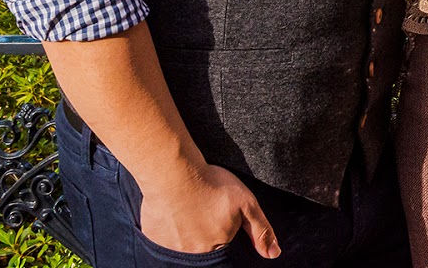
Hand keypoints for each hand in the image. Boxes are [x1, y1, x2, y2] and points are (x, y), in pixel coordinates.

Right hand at [138, 162, 279, 257]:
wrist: (174, 173)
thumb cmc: (212, 186)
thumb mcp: (246, 203)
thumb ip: (260, 230)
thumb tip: (273, 255)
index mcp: (216, 248)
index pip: (225, 252)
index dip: (224, 234)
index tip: (218, 220)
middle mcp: (193, 254)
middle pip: (204, 249)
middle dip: (206, 232)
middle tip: (203, 211)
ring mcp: (171, 248)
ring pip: (184, 245)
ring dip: (188, 231)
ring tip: (190, 210)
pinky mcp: (153, 238)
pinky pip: (164, 240)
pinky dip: (170, 229)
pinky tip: (173, 212)